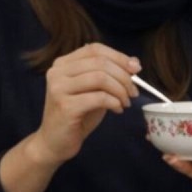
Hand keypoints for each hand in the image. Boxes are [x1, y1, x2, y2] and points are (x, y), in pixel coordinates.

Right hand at [32, 43, 139, 164]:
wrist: (55, 142)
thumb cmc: (77, 115)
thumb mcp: (94, 90)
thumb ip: (109, 74)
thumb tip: (134, 63)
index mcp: (63, 63)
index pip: (95, 49)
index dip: (119, 57)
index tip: (136, 69)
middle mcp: (57, 72)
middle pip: (100, 62)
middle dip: (124, 76)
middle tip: (133, 92)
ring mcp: (59, 88)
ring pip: (101, 78)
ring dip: (120, 90)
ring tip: (125, 102)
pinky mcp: (65, 106)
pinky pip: (99, 98)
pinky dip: (114, 102)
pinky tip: (117, 110)